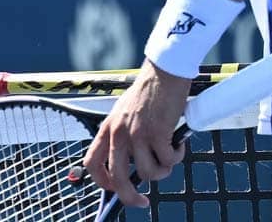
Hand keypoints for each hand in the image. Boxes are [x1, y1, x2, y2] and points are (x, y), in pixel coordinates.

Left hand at [81, 63, 191, 209]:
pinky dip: (176, 157)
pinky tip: (178, 145)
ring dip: (162, 171)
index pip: (92, 163)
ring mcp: (138, 134)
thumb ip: (125, 135)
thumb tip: (134, 163)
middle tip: (142, 201)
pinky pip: (168, 159)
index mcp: (108, 128)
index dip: (101, 182)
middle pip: (117, 179)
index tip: (113, 190)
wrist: (166, 70)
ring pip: (148, 173)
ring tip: (169, 157)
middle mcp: (119, 133)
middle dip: (130, 197)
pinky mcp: (158, 133)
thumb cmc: (150, 90)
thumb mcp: (126, 112)